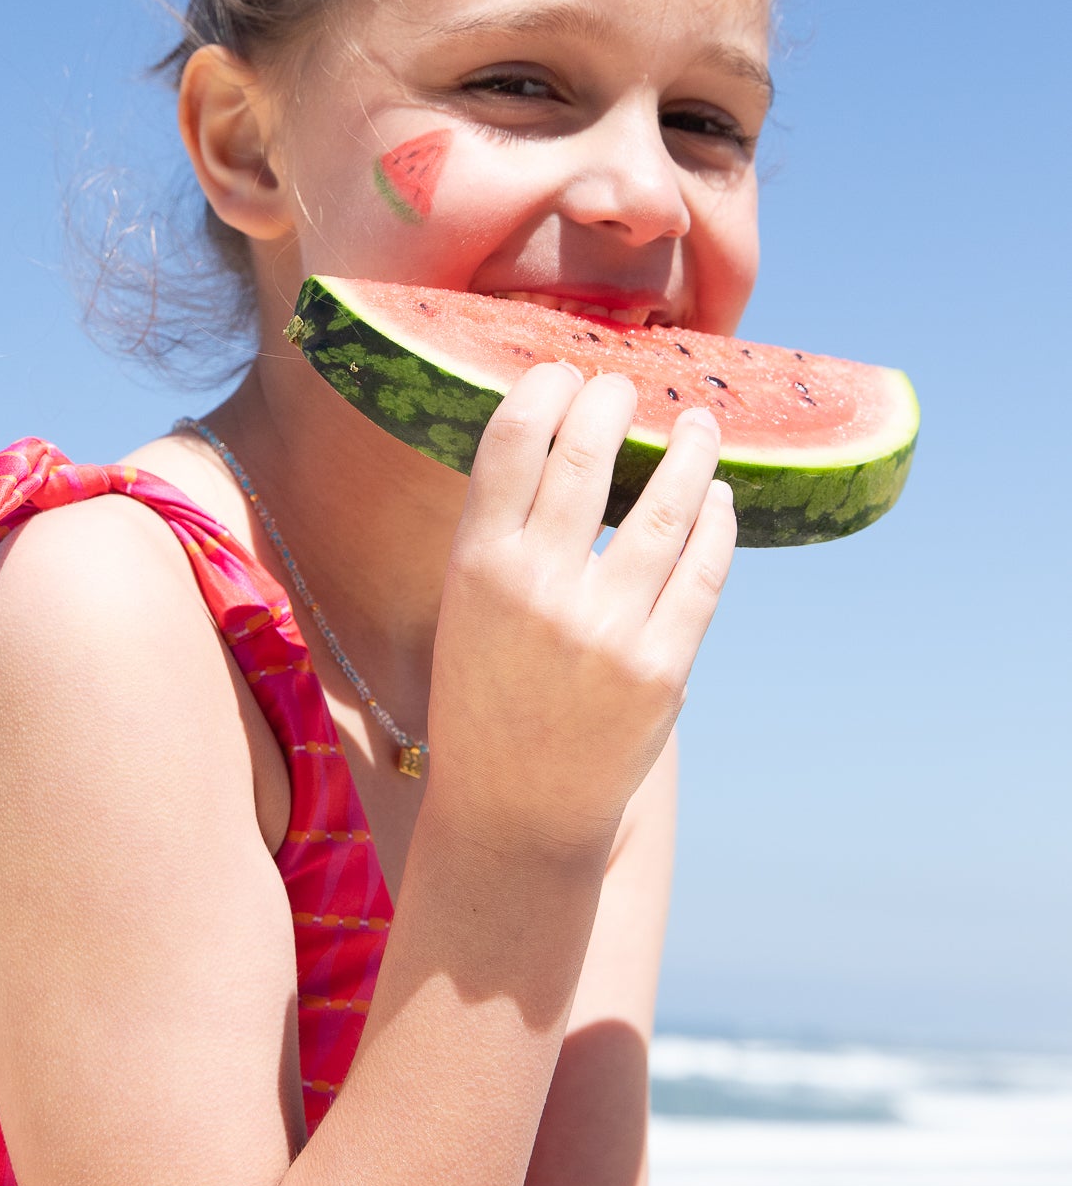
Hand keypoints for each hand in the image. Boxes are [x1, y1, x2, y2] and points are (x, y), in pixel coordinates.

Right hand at [427, 365, 734, 858]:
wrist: (515, 813)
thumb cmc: (487, 695)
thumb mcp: (468, 606)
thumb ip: (507, 530)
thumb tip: (565, 434)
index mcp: (476, 565)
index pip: (512, 440)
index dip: (546, 388)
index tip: (565, 372)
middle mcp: (537, 588)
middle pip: (587, 453)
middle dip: (613, 401)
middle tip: (626, 385)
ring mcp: (606, 628)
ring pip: (664, 504)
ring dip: (687, 449)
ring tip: (697, 421)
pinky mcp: (663, 666)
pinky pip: (703, 568)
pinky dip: (716, 519)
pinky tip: (717, 496)